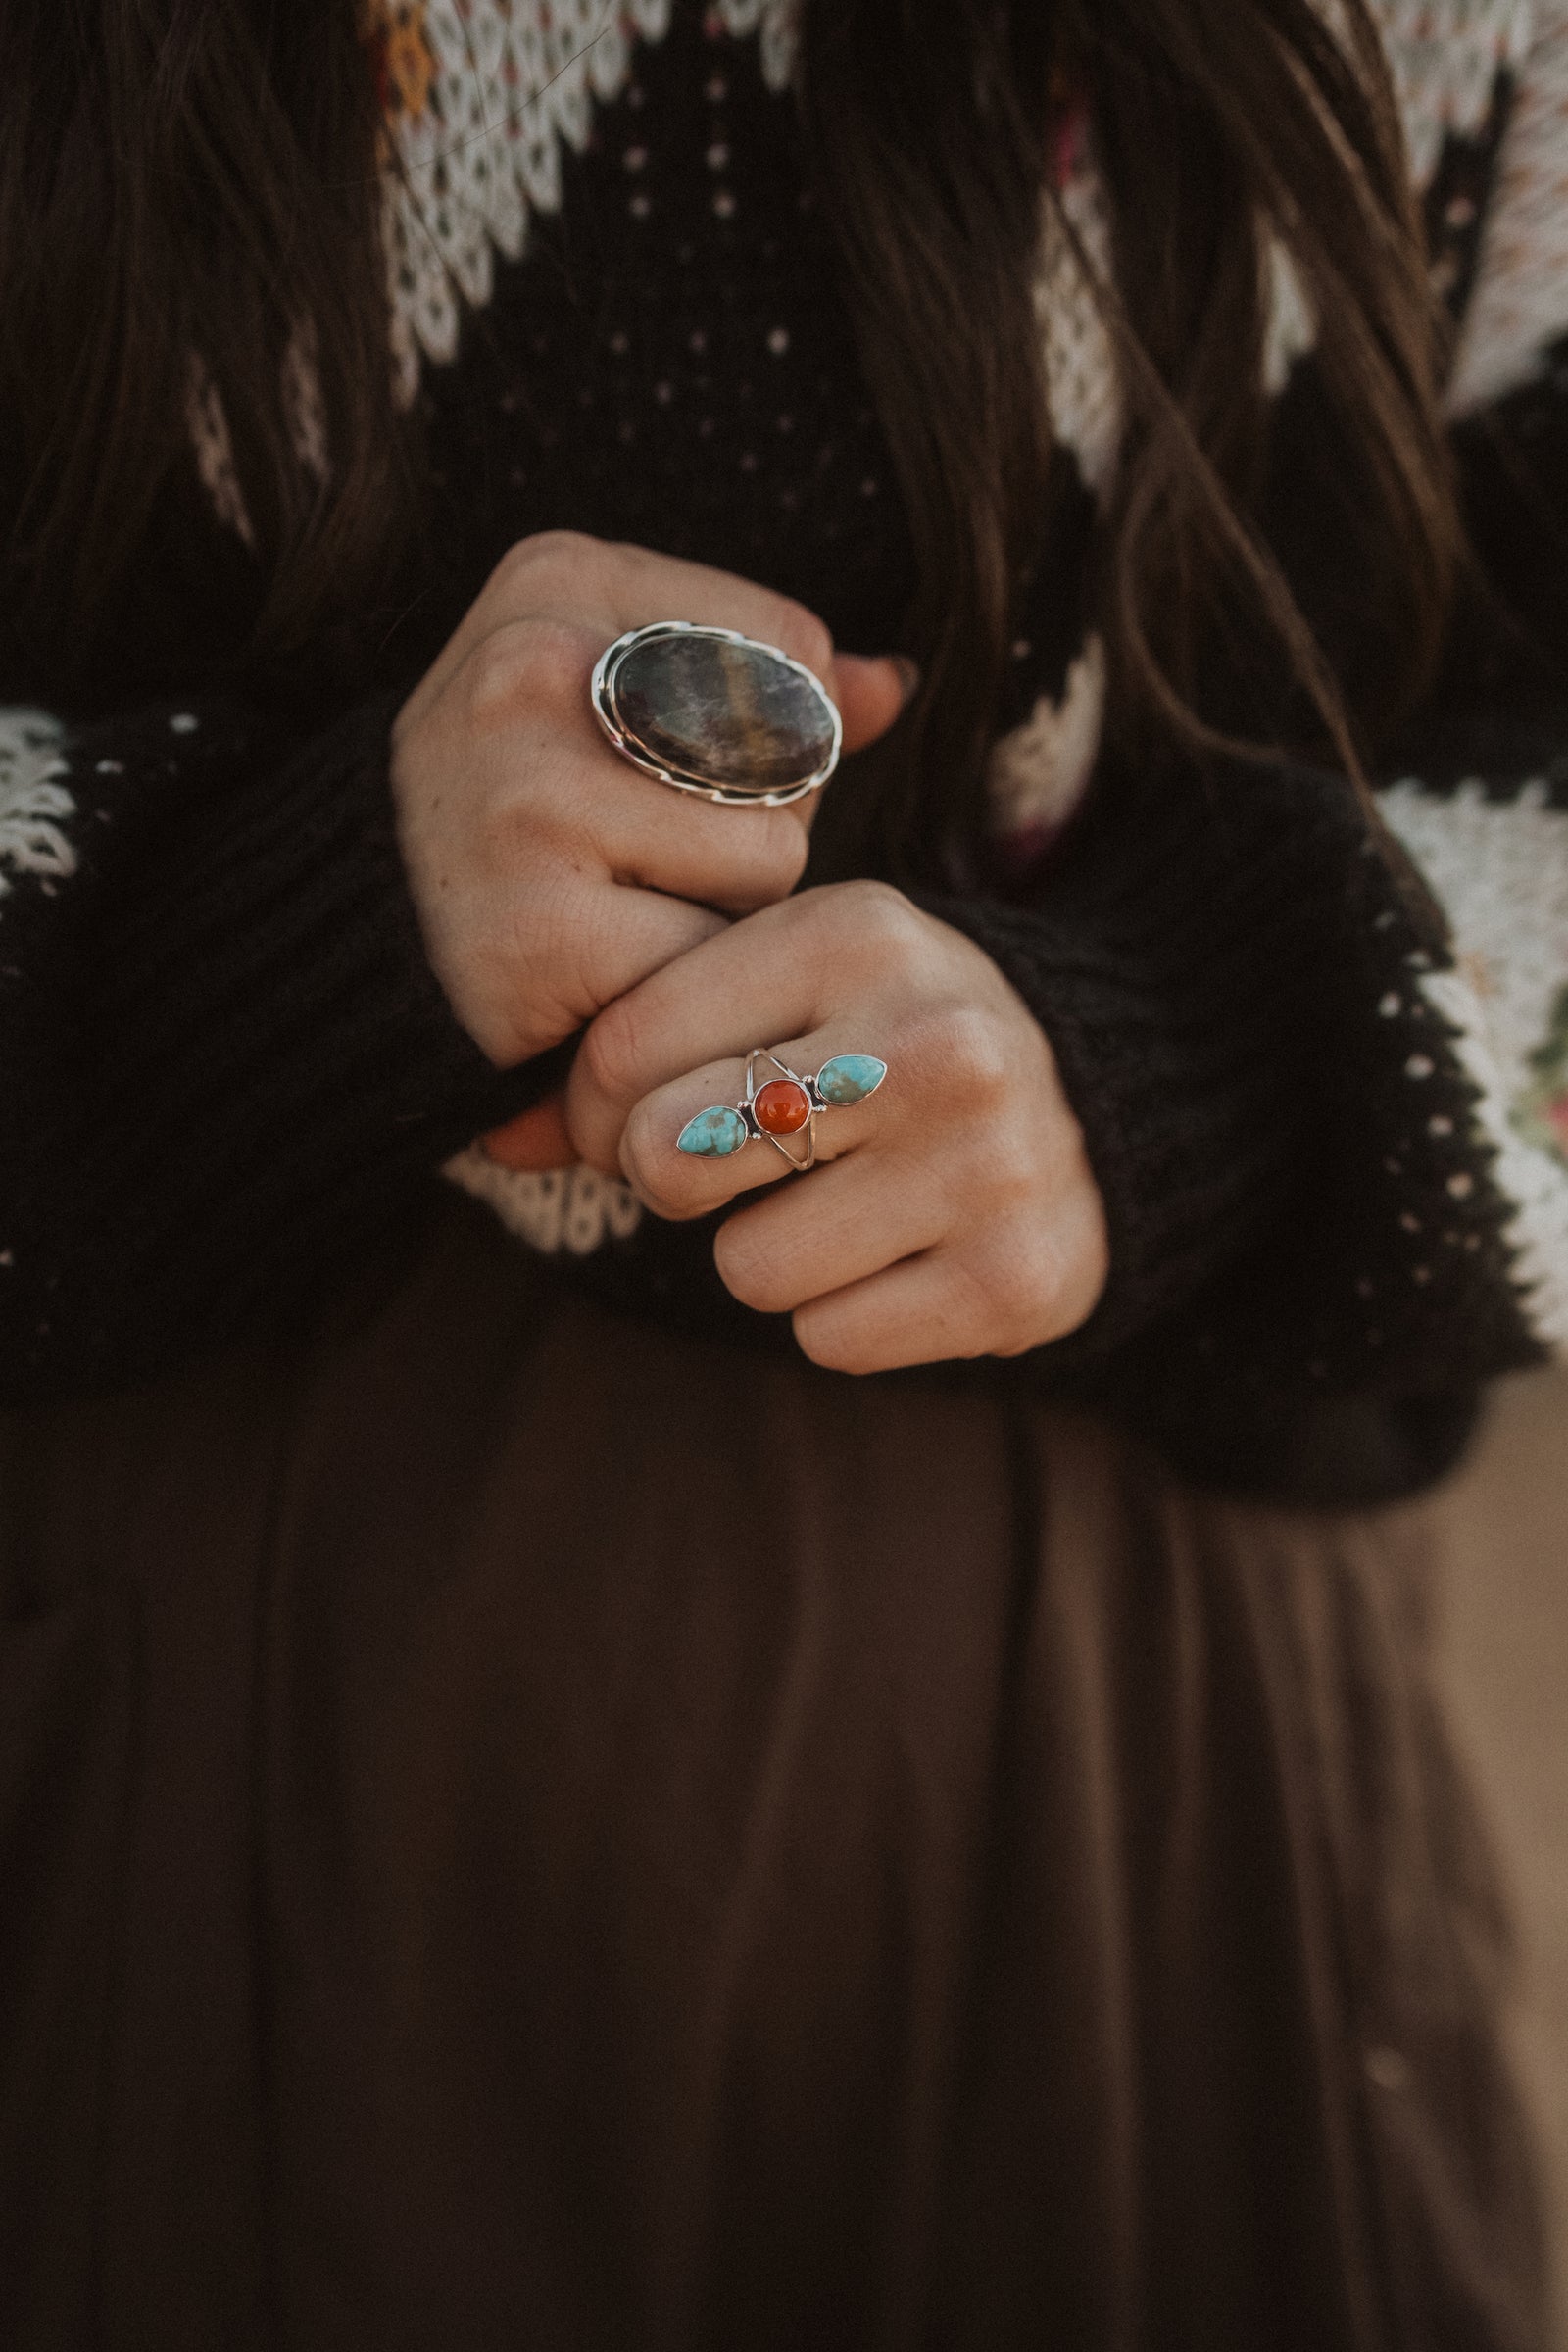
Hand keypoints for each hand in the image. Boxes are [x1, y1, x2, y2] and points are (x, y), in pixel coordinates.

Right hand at [391, 530, 909, 1069]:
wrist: (357, 946)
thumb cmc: (512, 815)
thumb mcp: (613, 699)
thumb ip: (762, 685)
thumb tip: (896, 685)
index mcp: (556, 580)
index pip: (793, 645)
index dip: (774, 736)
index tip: (665, 774)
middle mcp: (531, 667)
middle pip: (792, 758)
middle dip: (748, 831)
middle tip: (630, 859)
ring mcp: (531, 799)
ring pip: (769, 866)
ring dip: (719, 915)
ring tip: (614, 913)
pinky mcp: (545, 931)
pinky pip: (710, 961)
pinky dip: (674, 986)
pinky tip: (596, 975)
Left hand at [564, 883, 1109, 1371]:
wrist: (1110, 1105)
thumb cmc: (900, 1037)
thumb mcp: (792, 988)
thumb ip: (647, 1044)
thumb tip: (501, 1141)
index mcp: (858, 934)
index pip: (624, 1048)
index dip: (597, 1109)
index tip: (637, 1119)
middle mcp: (932, 1041)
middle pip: (670, 1157)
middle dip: (677, 1179)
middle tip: (735, 1165)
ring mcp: (984, 1164)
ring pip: (745, 1270)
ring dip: (769, 1253)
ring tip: (845, 1201)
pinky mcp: (1013, 1279)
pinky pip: (828, 1339)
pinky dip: (844, 1313)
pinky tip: (903, 1252)